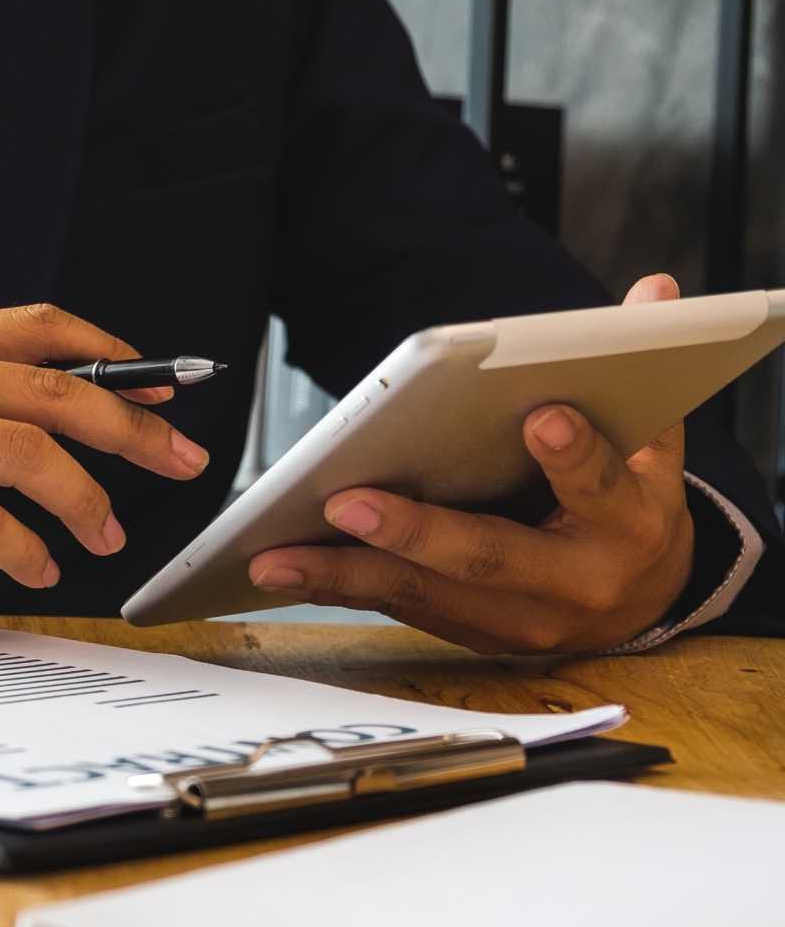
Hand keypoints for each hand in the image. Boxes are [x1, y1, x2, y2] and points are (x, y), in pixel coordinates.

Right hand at [0, 305, 210, 595]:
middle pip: (51, 390)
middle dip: (132, 429)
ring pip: (25, 452)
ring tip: (106, 534)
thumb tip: (86, 414)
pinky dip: (25, 549)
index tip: (168, 389)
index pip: (40, 327)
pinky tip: (40, 567)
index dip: (115, 357)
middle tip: (180, 460)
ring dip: (85, 498)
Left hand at [246, 274, 695, 653]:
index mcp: (629, 527)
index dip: (575, 456)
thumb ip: (643, 371)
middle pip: (486, 556)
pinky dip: (338, 587)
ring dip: (341, 575)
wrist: (641, 600)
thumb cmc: (630, 507)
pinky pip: (397, 606)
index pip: (602, 487)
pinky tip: (280, 570)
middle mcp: (572, 585)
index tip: (542, 416)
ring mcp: (518, 621)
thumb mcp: (653, 443)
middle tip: (348, 502)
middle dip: (414, 531)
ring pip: (422, 593)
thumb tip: (653, 291)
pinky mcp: (471, 635)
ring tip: (272, 557)